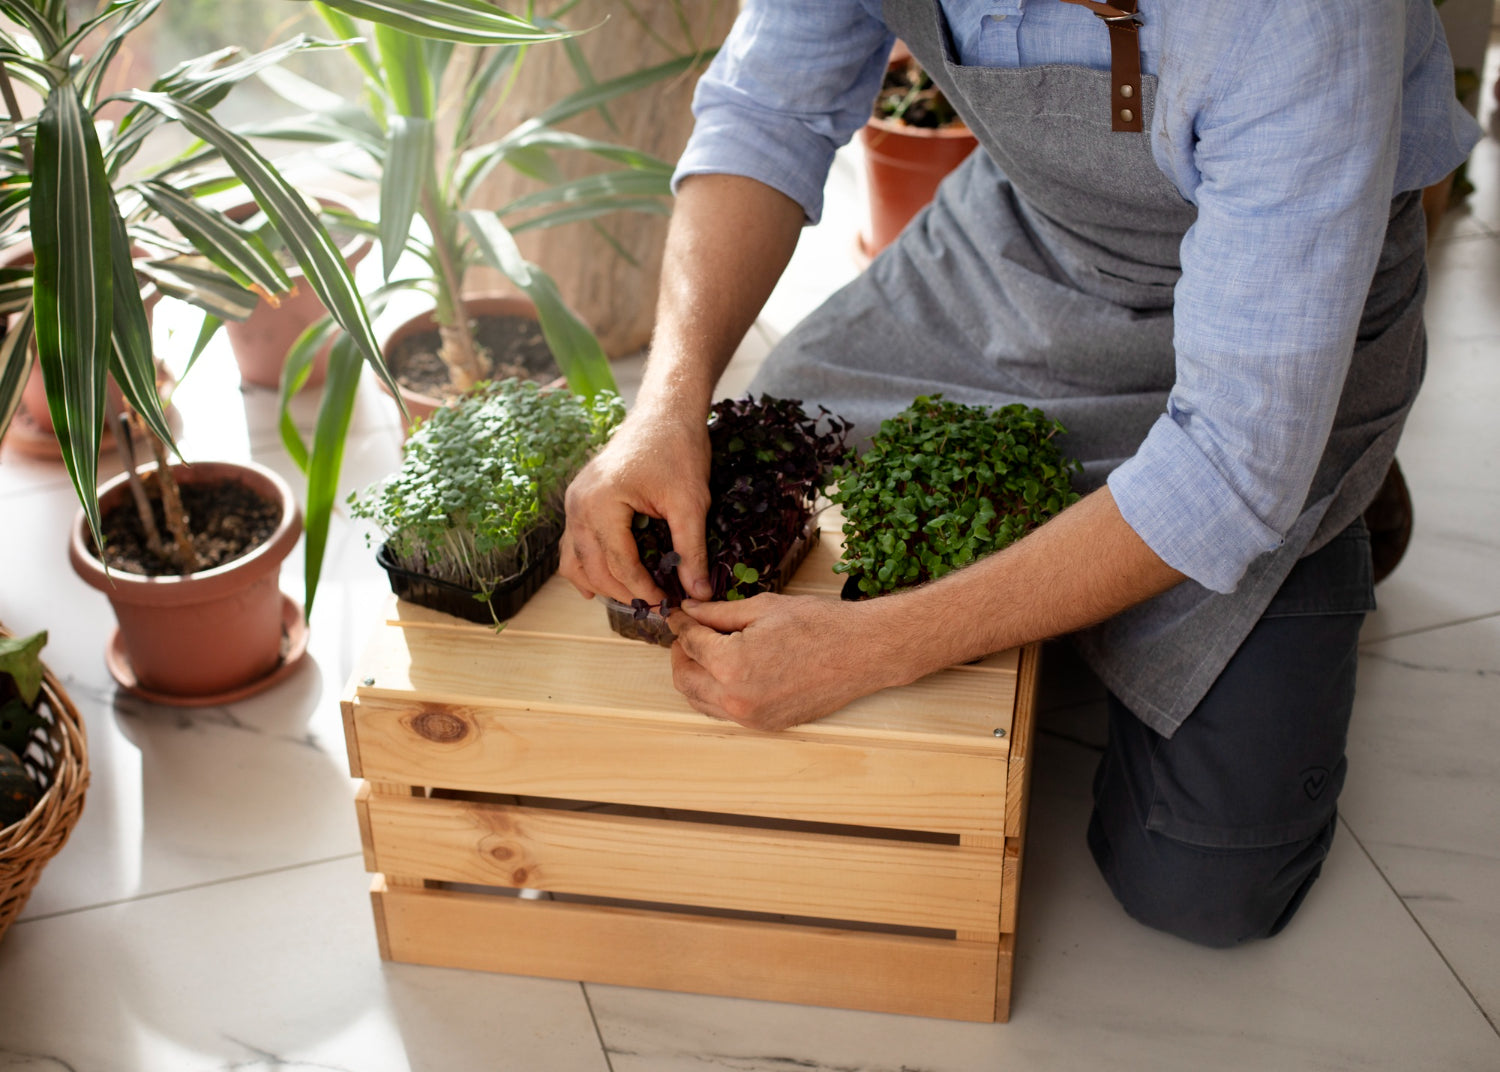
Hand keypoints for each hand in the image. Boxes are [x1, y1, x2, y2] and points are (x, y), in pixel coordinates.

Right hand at [560, 406, 712, 604]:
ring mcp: (574, 501)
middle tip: (656, 607)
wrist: (665, 411)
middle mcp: (578, 505)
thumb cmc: (678, 449)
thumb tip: (699, 594)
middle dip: (624, 593)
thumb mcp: (690, 503)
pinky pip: (573, 543)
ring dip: (601, 584)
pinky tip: (602, 584)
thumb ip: (691, 550)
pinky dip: (586, 566)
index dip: (645, 591)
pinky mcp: (579, 499)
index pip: (619, 564)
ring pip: (575, 560)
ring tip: (634, 598)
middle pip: (593, 568)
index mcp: (601, 504)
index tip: (670, 606)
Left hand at [668, 593, 897, 730]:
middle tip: (689, 632)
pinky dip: (714, 693)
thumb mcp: (763, 608)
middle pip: (684, 677)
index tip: (678, 614)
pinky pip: (723, 712)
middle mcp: (735, 698)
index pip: (689, 643)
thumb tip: (690, 612)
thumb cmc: (819, 626)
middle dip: (681, 653)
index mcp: (731, 664)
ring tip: (705, 651)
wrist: (862, 653)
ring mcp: (750, 716)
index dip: (681, 624)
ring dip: (694, 675)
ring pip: (699, 700)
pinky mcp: (765, 725)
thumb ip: (718, 613)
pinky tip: (725, 672)